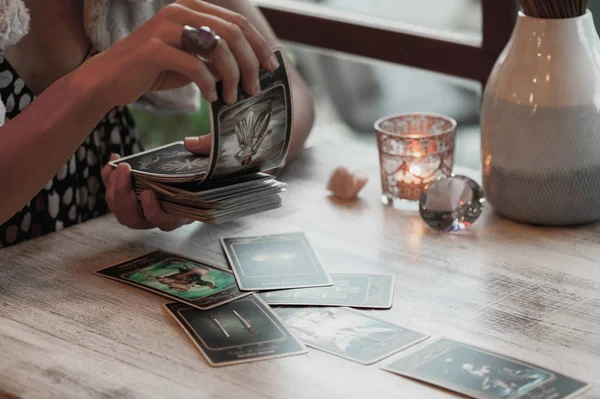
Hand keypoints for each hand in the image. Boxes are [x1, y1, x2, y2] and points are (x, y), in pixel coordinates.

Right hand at [84, 0, 279, 108]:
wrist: (110, 79)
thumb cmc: (154, 69)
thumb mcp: (192, 57)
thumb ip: (216, 54)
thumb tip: (253, 65)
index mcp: (192, 8)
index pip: (237, 22)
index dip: (259, 45)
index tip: (271, 68)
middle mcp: (180, 11)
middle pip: (233, 33)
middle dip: (250, 64)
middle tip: (254, 89)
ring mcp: (166, 27)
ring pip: (218, 48)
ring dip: (232, 77)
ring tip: (232, 97)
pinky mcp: (154, 49)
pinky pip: (195, 67)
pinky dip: (209, 85)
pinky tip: (211, 98)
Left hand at [102, 136, 211, 230]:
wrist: (200, 178)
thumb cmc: (209, 172)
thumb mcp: (214, 159)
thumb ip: (207, 150)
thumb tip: (190, 143)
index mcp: (182, 214)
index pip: (164, 221)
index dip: (153, 211)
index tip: (147, 193)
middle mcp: (161, 218)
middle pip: (135, 219)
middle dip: (124, 196)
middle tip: (124, 171)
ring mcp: (144, 213)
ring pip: (122, 212)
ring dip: (114, 190)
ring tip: (118, 166)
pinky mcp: (133, 201)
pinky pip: (116, 197)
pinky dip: (110, 180)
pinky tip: (115, 160)